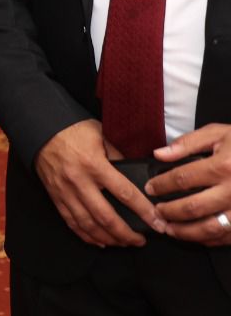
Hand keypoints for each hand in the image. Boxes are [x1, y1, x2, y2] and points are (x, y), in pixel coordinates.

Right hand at [34, 119, 159, 245]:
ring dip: (109, 239)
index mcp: (94, 165)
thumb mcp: (101, 135)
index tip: (158, 223)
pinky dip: (86, 236)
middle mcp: (79, 182)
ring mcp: (65, 191)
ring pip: (88, 225)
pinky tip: (100, 241)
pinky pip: (71, 222)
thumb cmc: (73, 129)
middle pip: (106, 217)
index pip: (124, 193)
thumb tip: (135, 176)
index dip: (144, 211)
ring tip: (124, 243)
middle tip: (141, 241)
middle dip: (126, 234)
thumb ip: (118, 156)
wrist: (40, 128)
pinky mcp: (55, 196)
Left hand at [149, 123, 230, 245]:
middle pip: (193, 208)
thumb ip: (188, 143)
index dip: (161, 185)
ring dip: (186, 232)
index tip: (150, 188)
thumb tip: (159, 154)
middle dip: (169, 212)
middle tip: (156, 212)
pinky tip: (196, 236)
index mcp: (223, 166)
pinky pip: (228, 236)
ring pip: (210, 228)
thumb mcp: (219, 133)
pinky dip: (209, 240)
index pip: (182, 179)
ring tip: (170, 229)